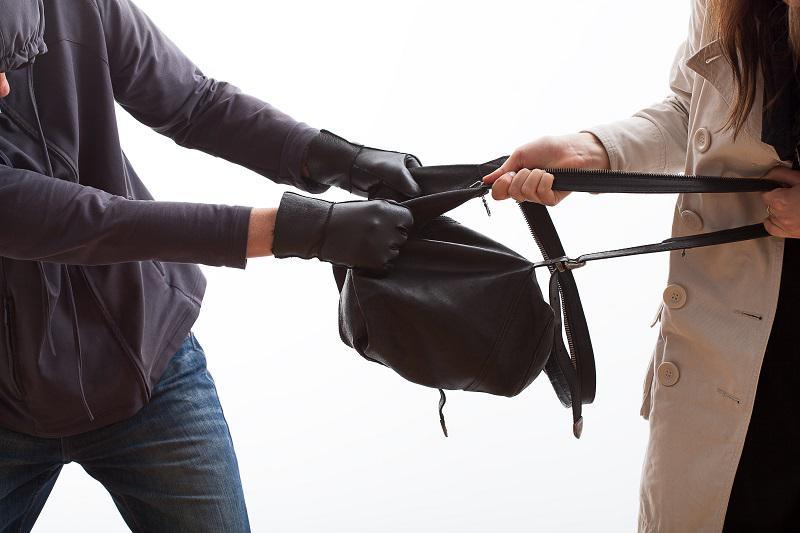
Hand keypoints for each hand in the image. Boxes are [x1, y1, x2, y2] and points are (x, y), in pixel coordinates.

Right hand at [271, 192, 412, 270]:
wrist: (321, 231)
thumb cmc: (343, 217)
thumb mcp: (368, 206)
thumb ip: (389, 211)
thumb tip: (406, 220)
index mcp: (386, 210)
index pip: (408, 220)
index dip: (399, 224)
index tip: (388, 226)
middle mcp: (387, 227)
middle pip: (402, 237)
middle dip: (391, 238)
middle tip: (372, 237)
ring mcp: (382, 246)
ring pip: (395, 253)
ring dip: (383, 252)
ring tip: (364, 246)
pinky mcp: (376, 262)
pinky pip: (386, 266)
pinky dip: (377, 265)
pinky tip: (363, 256)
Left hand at [304, 130, 421, 200]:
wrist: (345, 167)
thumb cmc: (370, 163)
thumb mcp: (392, 171)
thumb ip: (407, 181)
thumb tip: (418, 195)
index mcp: (411, 163)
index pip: (425, 181)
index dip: (423, 192)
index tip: (419, 201)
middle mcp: (405, 174)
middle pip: (415, 193)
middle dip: (409, 199)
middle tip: (403, 204)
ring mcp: (394, 185)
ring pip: (404, 200)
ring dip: (399, 204)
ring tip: (392, 205)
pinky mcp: (385, 194)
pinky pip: (393, 204)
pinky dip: (391, 207)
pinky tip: (387, 208)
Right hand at [482, 133, 609, 204]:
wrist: (572, 149)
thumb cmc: (549, 149)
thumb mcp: (520, 155)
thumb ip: (503, 170)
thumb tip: (486, 180)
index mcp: (516, 180)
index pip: (499, 193)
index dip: (500, 185)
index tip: (508, 175)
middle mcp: (525, 190)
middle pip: (511, 193)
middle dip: (520, 177)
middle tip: (530, 169)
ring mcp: (538, 196)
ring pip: (525, 193)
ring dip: (534, 176)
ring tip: (543, 170)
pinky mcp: (551, 199)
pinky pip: (540, 195)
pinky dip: (545, 181)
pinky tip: (551, 176)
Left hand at [762, 166, 799, 237]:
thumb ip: (782, 175)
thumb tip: (770, 174)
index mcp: (782, 201)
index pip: (764, 192)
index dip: (772, 186)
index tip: (779, 185)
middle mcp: (781, 216)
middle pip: (768, 203)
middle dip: (778, 196)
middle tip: (792, 193)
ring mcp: (786, 226)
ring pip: (771, 214)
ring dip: (778, 209)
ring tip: (794, 204)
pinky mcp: (791, 234)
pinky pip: (772, 229)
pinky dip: (774, 222)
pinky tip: (783, 216)